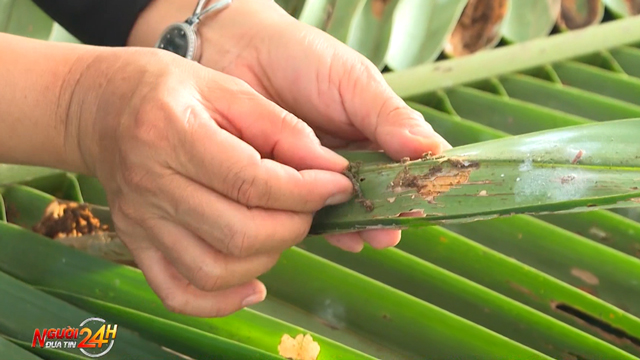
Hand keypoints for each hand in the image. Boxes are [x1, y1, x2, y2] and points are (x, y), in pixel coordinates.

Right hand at [66, 47, 353, 316]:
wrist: (100, 107)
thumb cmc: (167, 89)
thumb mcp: (225, 87)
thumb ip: (280, 127)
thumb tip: (330, 167)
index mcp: (172, 133)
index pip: (251, 181)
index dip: (306, 190)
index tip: (338, 185)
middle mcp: (151, 185)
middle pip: (238, 233)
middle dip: (293, 226)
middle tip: (312, 206)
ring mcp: (140, 222)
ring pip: (215, 271)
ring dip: (267, 259)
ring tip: (283, 230)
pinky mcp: (137, 245)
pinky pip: (179, 293)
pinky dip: (222, 301)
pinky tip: (253, 283)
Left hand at [157, 0, 451, 251]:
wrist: (240, 52)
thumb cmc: (302, 59)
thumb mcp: (354, 82)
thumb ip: (388, 117)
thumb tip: (433, 149)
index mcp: (375, 132)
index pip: (406, 164)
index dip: (415, 185)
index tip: (422, 203)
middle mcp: (351, 158)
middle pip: (378, 194)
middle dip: (386, 215)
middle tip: (390, 231)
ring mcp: (318, 175)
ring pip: (345, 207)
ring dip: (358, 224)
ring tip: (369, 237)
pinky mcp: (285, 187)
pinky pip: (307, 212)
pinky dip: (324, 226)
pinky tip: (340, 236)